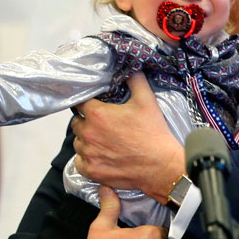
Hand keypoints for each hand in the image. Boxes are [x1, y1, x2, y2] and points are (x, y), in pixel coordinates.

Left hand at [72, 73, 184, 203]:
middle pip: (77, 123)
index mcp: (97, 114)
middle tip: (105, 125)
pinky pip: (79, 162)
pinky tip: (100, 156)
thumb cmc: (153, 133)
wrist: (161, 165)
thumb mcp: (147, 101)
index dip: (86, 102)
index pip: (79, 102)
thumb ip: (135, 80)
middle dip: (87, 122)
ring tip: (104, 141)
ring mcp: (88, 154)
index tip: (94, 105)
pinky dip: (86, 159)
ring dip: (87, 141)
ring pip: (78, 143)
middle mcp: (88, 133)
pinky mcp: (92, 171)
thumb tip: (131, 68)